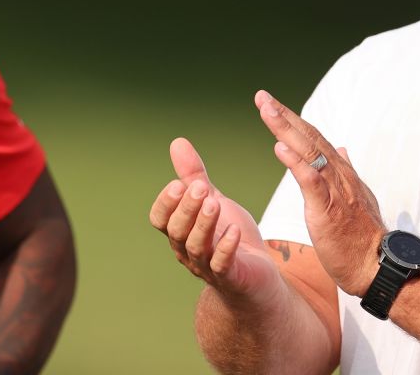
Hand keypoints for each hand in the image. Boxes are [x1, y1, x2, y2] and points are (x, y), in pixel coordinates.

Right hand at [149, 138, 281, 305]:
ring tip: (213, 203)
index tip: (178, 183)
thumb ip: (194, 176)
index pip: (160, 220)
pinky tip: (234, 231)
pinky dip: (226, 248)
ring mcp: (208, 266)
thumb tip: (177, 142)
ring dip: (203, 224)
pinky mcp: (231, 277)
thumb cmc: (231, 236)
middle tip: (199, 187)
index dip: (166, 203)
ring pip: (197, 247)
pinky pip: (223, 265)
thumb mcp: (214, 200)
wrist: (259, 275)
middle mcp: (188, 251)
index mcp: (181, 232)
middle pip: (176, 231)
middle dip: (186, 208)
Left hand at [255, 90, 385, 296]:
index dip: (294, 121)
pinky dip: (296, 163)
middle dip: (284, 116)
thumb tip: (343, 149)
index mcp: (342, 173)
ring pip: (309, 153)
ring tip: (268, 111)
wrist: (376, 264)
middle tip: (262, 97)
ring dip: (287, 130)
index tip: (273, 105)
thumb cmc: (362, 237)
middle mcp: (339, 176)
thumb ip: (347, 172)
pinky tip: (280, 148)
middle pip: (309, 138)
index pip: (315, 140)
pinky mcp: (328, 210)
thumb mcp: (357, 198)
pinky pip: (311, 182)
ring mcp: (335, 191)